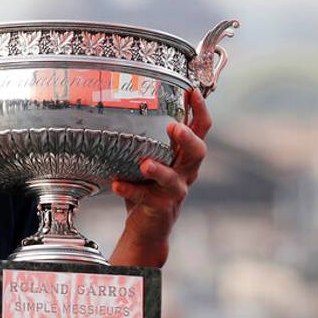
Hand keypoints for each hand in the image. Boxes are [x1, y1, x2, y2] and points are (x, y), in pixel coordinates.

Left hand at [110, 87, 210, 252]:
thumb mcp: (151, 157)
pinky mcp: (161, 207)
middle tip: (173, 127)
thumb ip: (146, 137)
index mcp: (185, 155)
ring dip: (160, 170)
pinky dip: (130, 190)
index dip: (200, 110)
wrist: (148, 226)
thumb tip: (122, 101)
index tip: (192, 90)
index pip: (201, 129)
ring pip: (174, 180)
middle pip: (198, 152)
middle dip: (188, 138)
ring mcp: (175, 191)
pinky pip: (147, 198)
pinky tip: (116, 184)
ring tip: (145, 164)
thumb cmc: (148, 184)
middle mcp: (186, 172)